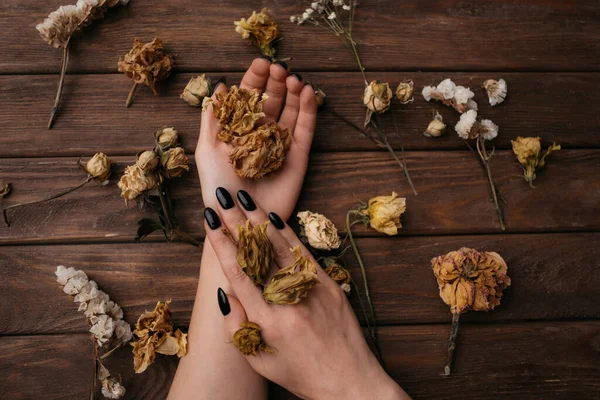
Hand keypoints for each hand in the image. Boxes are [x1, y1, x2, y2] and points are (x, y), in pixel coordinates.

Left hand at [196, 58, 316, 219]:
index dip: (255, 79)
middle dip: (276, 82)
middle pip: (272, 100)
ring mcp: (281, 144)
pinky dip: (309, 111)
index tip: (261, 63)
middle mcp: (261, 134)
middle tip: (279, 68)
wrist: (241, 218)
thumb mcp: (207, 149)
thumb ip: (212, 118)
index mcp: (238, 129)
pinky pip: (305, 130)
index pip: (248, 97)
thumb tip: (220, 85)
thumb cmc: (218, 187)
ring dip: (293, 92)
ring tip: (294, 77)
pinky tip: (308, 93)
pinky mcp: (299, 156)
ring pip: (291, 111)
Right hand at [203, 193, 408, 399]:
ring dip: (259, 219)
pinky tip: (274, 216)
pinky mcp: (329, 285)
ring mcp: (311, 290)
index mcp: (267, 321)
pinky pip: (304, 254)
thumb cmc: (300, 375)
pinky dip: (287, 233)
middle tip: (221, 198)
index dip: (222, 244)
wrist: (350, 381)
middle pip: (257, 253)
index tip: (210, 222)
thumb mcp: (259, 360)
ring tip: (243, 198)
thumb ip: (237, 326)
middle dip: (236, 222)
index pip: (239, 273)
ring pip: (280, 247)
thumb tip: (226, 290)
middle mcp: (288, 301)